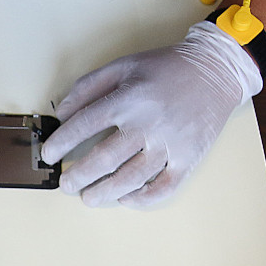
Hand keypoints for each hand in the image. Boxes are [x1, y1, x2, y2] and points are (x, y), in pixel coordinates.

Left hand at [40, 20, 262, 208]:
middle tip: (66, 184)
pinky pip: (164, 187)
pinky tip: (126, 199)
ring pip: (130, 178)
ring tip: (88, 198)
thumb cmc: (166, 68)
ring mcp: (170, 144)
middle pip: (104, 159)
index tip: (50, 156)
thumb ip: (88, 86)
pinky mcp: (189, 158)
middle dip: (79, 176)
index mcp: (128, 99)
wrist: (216, 70)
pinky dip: (143, 199)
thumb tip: (62, 113)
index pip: (83, 126)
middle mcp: (147, 124)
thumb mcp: (123, 65)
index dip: (61, 144)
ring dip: (104, 193)